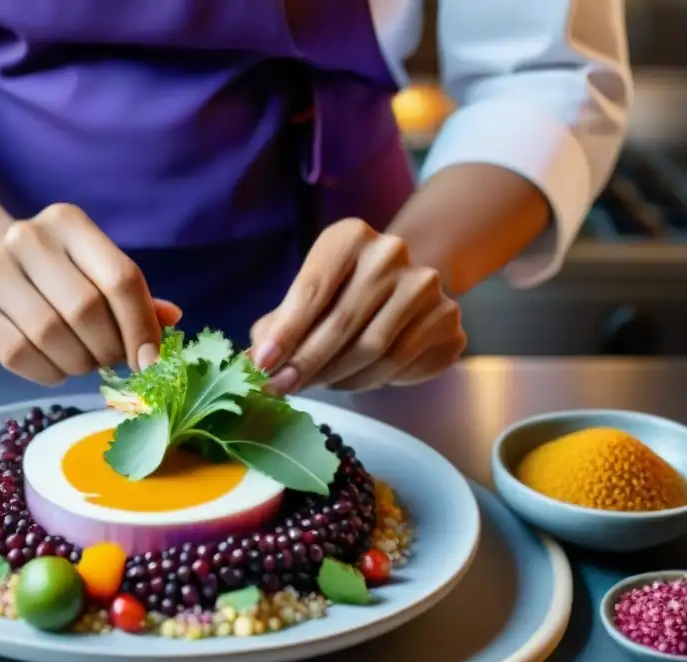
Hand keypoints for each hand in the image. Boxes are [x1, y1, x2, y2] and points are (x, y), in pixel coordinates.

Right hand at [0, 203, 180, 384]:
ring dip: (78, 363)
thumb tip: (172, 319)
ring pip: (51, 335)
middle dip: (108, 349)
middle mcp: (29, 237)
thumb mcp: (88, 268)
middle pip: (86, 309)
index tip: (150, 361)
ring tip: (82, 363)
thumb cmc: (47, 273)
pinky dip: (48, 372)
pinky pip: (19, 354)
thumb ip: (129, 294)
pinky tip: (55, 368)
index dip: (141, 327)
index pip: (120, 279)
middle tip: (111, 361)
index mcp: (69, 222)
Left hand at [250, 219, 465, 393]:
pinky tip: (355, 379)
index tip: (262, 365)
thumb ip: (276, 326)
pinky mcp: (447, 320)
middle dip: (306, 363)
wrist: (403, 285)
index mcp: (349, 237)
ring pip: (373, 350)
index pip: (312, 289)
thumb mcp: (305, 297)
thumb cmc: (340, 294)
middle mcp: (391, 253)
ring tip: (318, 384)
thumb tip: (250, 365)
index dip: (285, 332)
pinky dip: (370, 381)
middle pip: (342, 323)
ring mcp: (426, 285)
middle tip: (281, 389)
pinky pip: (401, 365)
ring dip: (337, 377)